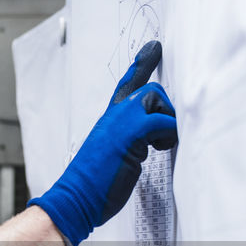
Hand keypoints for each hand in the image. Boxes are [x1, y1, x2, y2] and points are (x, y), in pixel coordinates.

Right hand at [29, 40, 177, 245]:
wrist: (76, 197)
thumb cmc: (94, 185)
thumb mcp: (113, 156)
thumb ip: (129, 142)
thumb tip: (152, 141)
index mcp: (109, 120)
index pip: (127, 85)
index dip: (141, 65)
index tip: (153, 48)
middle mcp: (115, 115)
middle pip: (152, 90)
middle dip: (165, 110)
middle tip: (163, 136)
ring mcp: (122, 120)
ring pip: (160, 100)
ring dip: (167, 123)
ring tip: (159, 147)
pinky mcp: (133, 131)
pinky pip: (165, 122)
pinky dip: (169, 136)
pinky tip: (160, 150)